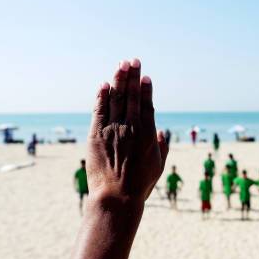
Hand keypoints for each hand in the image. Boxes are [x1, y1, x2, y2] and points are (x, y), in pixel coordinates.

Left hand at [87, 58, 168, 211]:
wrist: (116, 197)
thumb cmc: (140, 185)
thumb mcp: (158, 166)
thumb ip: (162, 147)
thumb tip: (162, 132)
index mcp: (148, 134)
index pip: (147, 105)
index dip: (146, 89)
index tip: (145, 76)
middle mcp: (131, 127)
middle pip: (132, 96)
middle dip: (132, 76)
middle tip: (133, 60)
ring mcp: (113, 129)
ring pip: (116, 98)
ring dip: (118, 79)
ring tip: (121, 65)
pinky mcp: (96, 135)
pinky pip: (99, 110)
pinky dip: (101, 96)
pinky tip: (104, 84)